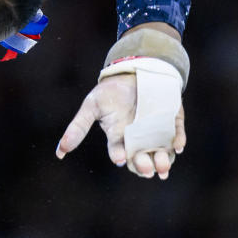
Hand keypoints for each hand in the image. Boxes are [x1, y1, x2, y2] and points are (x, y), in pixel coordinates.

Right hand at [56, 72, 186, 178]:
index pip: (119, 152)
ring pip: (161, 153)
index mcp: (119, 138)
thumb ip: (78, 128)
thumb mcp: (92, 105)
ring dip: (163, 161)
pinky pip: (177, 135)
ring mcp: (157, 132)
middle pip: (142, 159)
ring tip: (162, 164)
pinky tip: (177, 146)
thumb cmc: (110, 90)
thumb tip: (59, 153)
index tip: (118, 158)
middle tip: (145, 167)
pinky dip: (178, 141)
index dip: (118, 155)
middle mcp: (139, 140)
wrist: (134, 70)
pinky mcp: (172, 122)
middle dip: (143, 165)